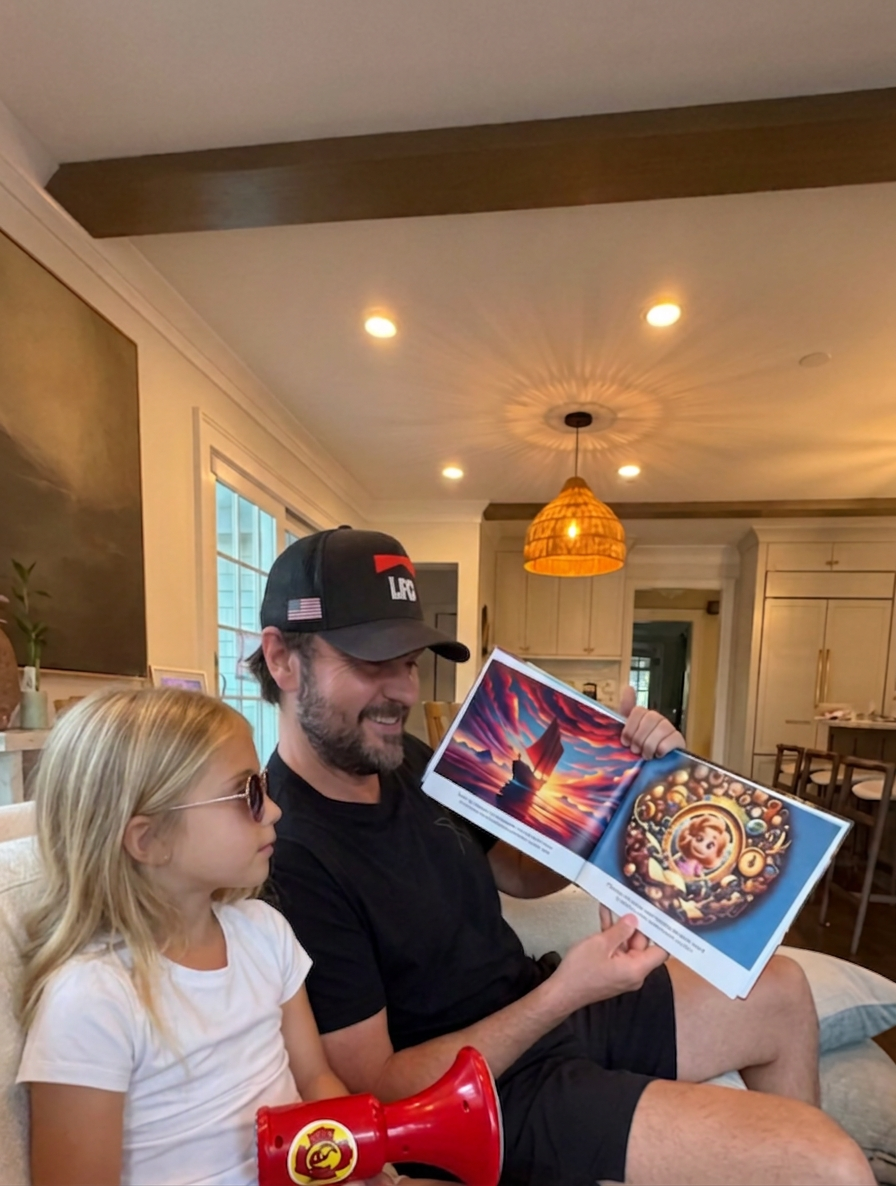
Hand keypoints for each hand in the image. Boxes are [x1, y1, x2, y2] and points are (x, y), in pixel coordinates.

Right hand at [552, 913, 668, 1010]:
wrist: (562, 992)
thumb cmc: (581, 970)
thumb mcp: (600, 944)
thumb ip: (620, 931)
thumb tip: (634, 919)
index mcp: (637, 969)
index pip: (660, 951)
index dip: (662, 933)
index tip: (660, 915)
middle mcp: (634, 973)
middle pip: (642, 945)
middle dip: (636, 924)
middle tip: (634, 902)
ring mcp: (623, 972)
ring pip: (627, 945)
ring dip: (620, 927)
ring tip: (616, 903)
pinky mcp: (612, 970)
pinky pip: (617, 951)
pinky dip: (611, 936)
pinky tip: (605, 916)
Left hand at [619, 685, 684, 756]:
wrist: (656, 767)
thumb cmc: (640, 748)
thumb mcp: (629, 731)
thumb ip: (626, 710)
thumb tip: (628, 687)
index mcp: (644, 715)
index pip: (638, 711)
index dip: (630, 727)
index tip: (625, 741)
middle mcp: (658, 718)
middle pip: (649, 719)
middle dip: (639, 738)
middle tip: (636, 750)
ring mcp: (670, 728)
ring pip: (660, 729)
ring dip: (650, 745)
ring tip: (646, 755)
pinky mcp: (680, 740)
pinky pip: (672, 739)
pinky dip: (662, 749)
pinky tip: (658, 755)